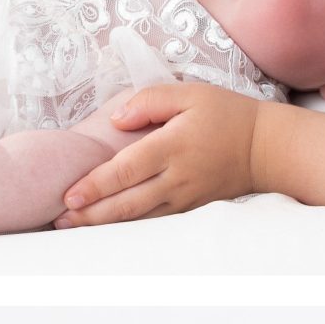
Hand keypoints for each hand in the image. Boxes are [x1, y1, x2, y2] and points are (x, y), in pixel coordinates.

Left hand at [55, 86, 257, 228]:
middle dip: (90, 214)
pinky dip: (128, 228)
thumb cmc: (225, 115)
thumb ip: (149, 101)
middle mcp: (177, 177)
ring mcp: (185, 197)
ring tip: (72, 227)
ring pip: (139, 217)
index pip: (126, 170)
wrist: (265, 148)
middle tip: (59, 219)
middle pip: (127, 202)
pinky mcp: (191, 208)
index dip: (96, 185)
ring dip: (104, 225)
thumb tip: (117, 120)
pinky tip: (106, 229)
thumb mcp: (189, 94)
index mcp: (172, 146)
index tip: (69, 195)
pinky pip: (155, 222)